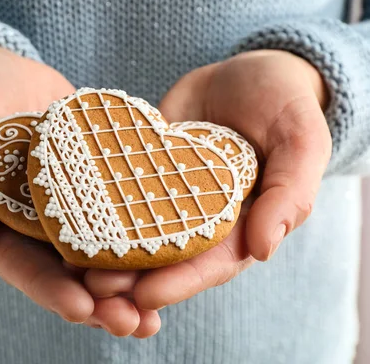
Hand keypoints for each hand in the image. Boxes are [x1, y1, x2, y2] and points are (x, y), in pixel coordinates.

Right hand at [0, 43, 159, 336]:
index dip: (53, 291)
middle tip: (134, 324)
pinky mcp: (97, 177)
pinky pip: (122, 209)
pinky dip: (144, 233)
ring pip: (101, 252)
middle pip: (70, 272)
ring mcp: (70, 201)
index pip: (26, 268)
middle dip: (100, 303)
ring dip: (128, 282)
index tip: (83, 310)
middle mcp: (38, 221)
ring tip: (157, 312)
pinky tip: (174, 249)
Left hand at [84, 50, 331, 312]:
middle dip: (134, 277)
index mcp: (243, 224)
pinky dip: (97, 209)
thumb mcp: (301, 140)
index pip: (211, 263)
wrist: (246, 72)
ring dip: (109, 253)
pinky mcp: (145, 171)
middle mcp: (203, 220)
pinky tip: (67, 218)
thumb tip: (264, 250)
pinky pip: (120, 192)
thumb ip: (291, 192)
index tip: (146, 296)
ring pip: (138, 234)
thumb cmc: (284, 104)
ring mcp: (170, 197)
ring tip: (74, 265)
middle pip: (167, 258)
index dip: (180, 281)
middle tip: (96, 289)